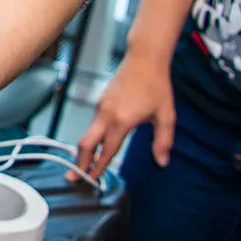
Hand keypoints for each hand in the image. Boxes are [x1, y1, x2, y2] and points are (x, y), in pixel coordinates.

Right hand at [70, 51, 175, 180]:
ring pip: (88, 133)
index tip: (93, 181)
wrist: (145, 59)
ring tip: (85, 164)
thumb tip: (162, 162)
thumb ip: (163, 141)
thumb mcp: (166, 116)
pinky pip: (94, 123)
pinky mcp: (101, 101)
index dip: (99, 168)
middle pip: (85, 144)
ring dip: (85, 150)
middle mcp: (106, 115)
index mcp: (121, 121)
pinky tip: (99, 142)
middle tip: (74, 178)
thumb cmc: (156, 85)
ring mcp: (101, 106)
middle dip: (79, 163)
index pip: (106, 151)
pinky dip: (93, 137)